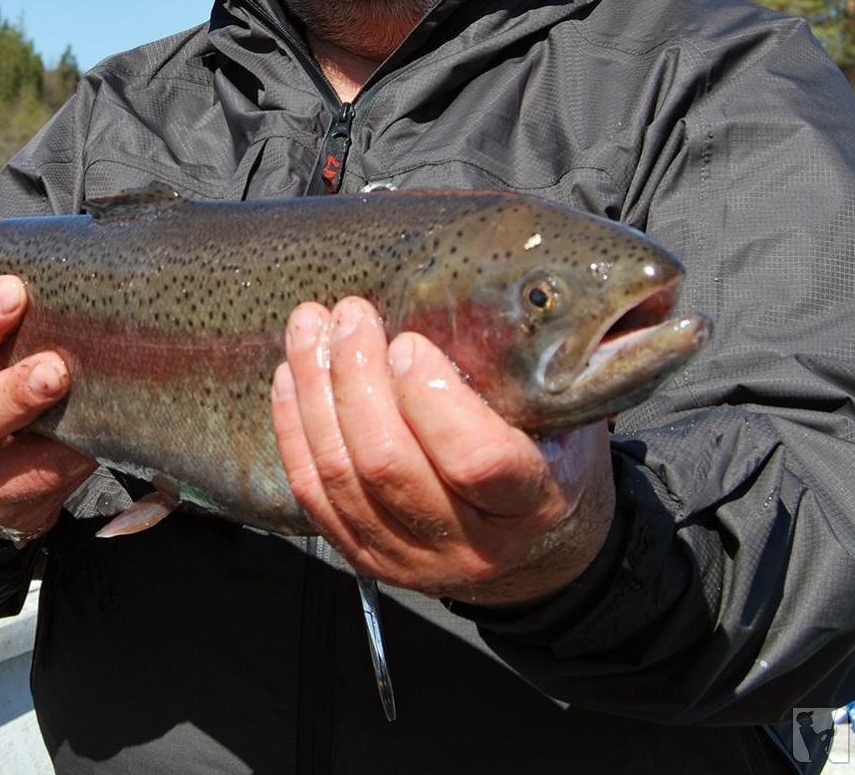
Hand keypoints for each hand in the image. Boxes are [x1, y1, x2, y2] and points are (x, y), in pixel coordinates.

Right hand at [0, 274, 96, 541]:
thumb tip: (65, 290)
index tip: (13, 291)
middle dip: (16, 393)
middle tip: (56, 370)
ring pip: (22, 466)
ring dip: (64, 437)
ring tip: (98, 413)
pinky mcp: (18, 510)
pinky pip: (61, 482)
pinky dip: (88, 456)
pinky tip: (115, 433)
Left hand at [271, 297, 614, 605]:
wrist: (533, 543)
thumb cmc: (550, 456)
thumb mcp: (563, 417)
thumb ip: (531, 373)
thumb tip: (489, 294)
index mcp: (529, 505)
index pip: (476, 460)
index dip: (431, 398)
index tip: (409, 342)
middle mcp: (469, 546)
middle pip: (388, 464)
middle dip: (356, 378)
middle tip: (350, 315)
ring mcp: (409, 560)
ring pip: (340, 476)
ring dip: (314, 392)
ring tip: (309, 328)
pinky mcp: (365, 557)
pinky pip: (312, 495)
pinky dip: (294, 429)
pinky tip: (291, 376)